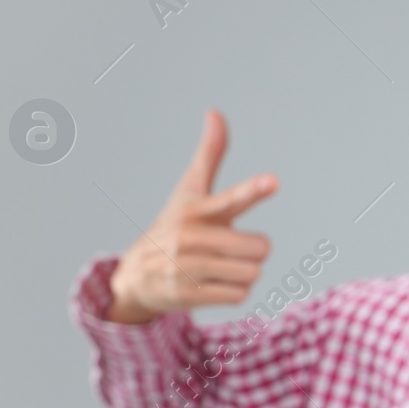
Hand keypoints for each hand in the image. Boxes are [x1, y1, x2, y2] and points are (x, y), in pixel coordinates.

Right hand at [105, 109, 276, 322]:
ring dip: (244, 274)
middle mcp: (191, 237)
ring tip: (218, 267)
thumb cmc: (174, 225)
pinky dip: (233, 293)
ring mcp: (187, 267)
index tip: (272, 180)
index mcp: (199, 210)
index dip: (253, 189)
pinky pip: (238, 296)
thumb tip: (214, 111)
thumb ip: (210, 154)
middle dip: (254, 251)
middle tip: (231, 248)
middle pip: (261, 247)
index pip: (231, 198)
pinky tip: (210, 285)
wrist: (136, 275)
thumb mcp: (190, 190)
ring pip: (252, 274)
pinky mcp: (186, 294)